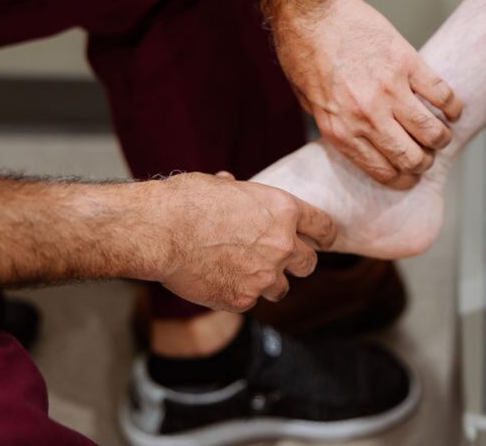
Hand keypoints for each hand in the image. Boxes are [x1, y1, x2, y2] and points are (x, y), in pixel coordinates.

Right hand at [140, 172, 337, 312]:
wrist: (160, 231)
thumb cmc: (187, 201)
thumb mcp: (223, 186)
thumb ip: (241, 195)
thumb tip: (231, 184)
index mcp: (284, 211)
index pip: (325, 227)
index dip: (323, 235)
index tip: (322, 241)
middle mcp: (283, 245)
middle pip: (309, 263)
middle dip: (297, 262)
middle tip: (278, 259)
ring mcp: (265, 276)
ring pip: (281, 288)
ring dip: (268, 282)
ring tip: (242, 271)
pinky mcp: (243, 300)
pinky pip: (250, 301)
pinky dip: (238, 294)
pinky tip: (218, 279)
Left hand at [263, 0, 462, 187]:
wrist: (311, 11)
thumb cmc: (304, 52)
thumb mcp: (309, 103)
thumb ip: (336, 125)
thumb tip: (361, 142)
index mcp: (341, 130)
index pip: (384, 171)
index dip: (403, 179)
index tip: (410, 176)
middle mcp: (367, 116)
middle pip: (412, 157)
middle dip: (424, 163)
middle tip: (427, 156)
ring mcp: (390, 89)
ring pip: (432, 131)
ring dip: (441, 138)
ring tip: (441, 133)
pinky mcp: (407, 62)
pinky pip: (441, 94)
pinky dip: (452, 106)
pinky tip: (450, 108)